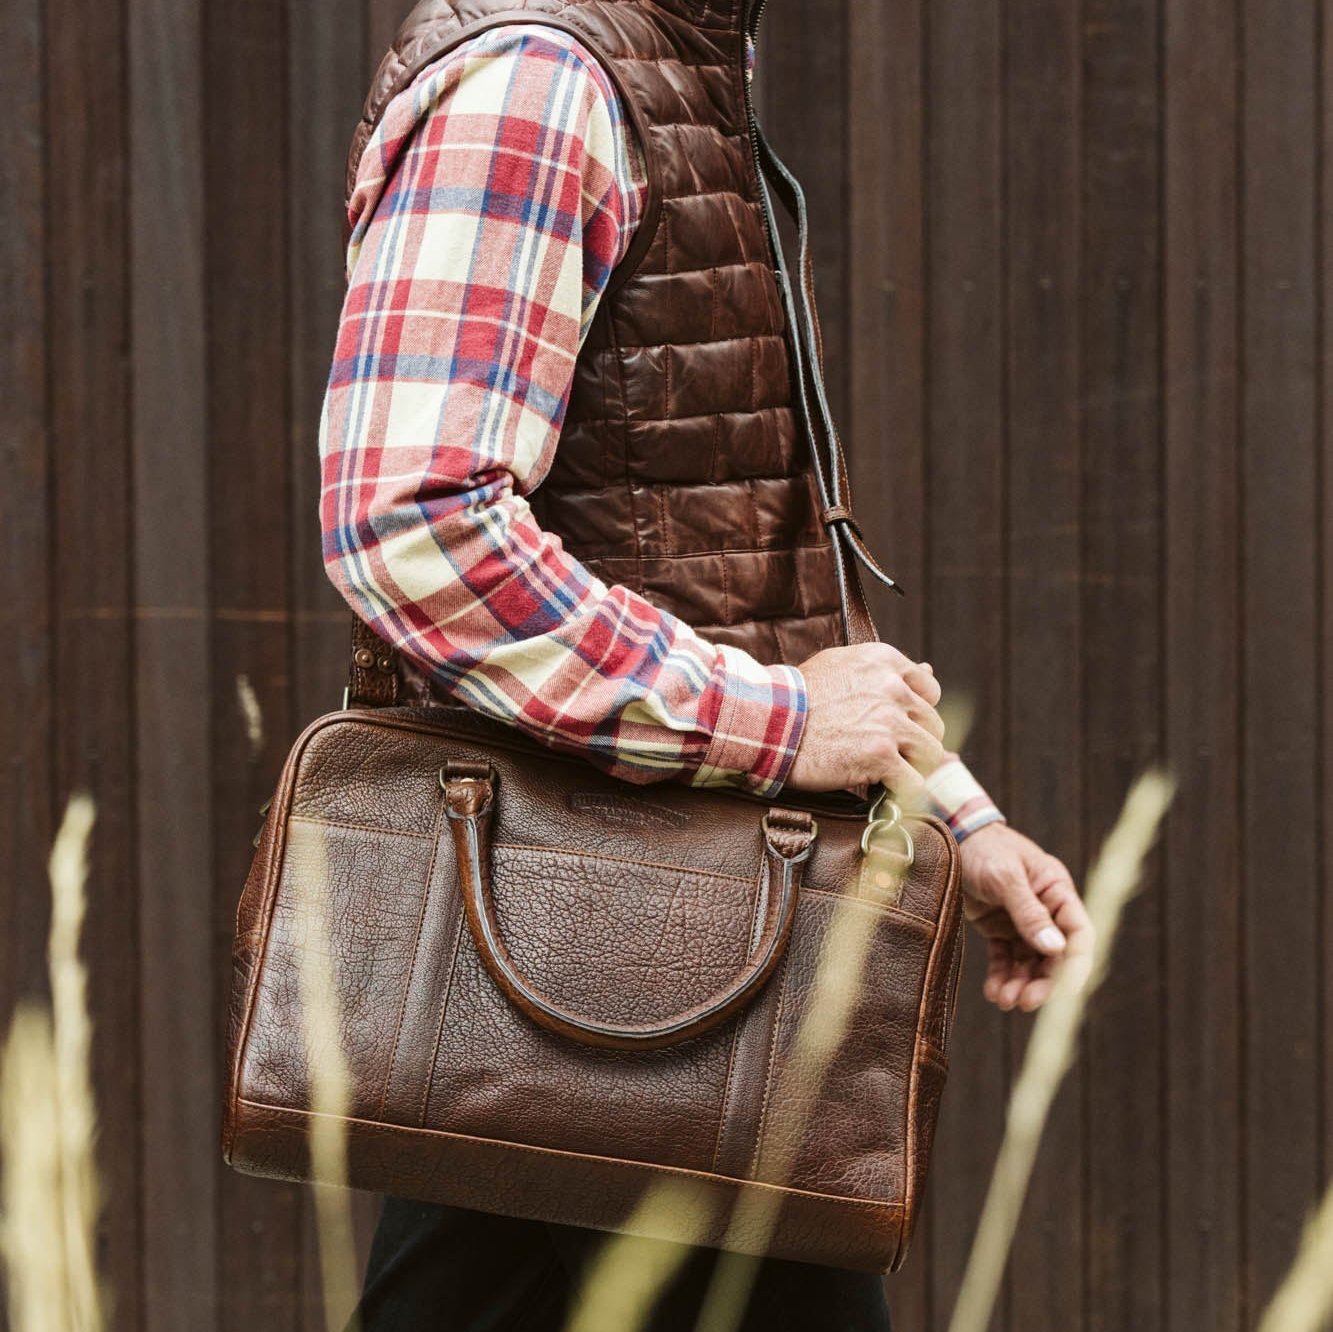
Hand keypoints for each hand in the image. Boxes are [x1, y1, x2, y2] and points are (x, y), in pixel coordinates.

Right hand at [786, 644, 945, 801]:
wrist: (767, 722)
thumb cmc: (796, 697)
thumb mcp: (839, 665)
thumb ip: (884, 671)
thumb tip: (929, 671)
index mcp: (884, 661)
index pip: (929, 690)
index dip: (916, 713)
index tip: (899, 726)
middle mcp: (893, 688)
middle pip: (932, 725)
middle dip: (914, 743)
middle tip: (888, 755)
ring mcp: (889, 722)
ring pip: (931, 754)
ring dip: (911, 767)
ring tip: (886, 773)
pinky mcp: (881, 756)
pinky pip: (914, 782)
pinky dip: (900, 791)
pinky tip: (879, 788)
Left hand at [958, 823, 1093, 1010]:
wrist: (952, 836)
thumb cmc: (984, 848)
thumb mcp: (1005, 877)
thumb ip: (1029, 912)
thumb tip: (1055, 949)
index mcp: (1057, 891)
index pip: (1079, 934)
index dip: (1075, 965)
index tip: (1064, 990)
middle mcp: (1045, 909)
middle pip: (1055, 956)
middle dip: (1043, 982)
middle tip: (1025, 1003)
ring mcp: (1022, 920)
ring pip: (1030, 962)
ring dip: (1021, 983)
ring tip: (1004, 1000)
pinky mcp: (999, 928)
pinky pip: (1006, 958)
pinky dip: (1002, 976)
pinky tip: (994, 992)